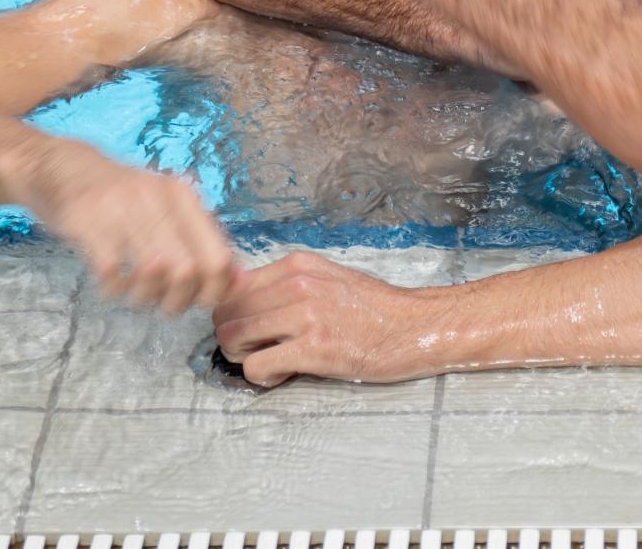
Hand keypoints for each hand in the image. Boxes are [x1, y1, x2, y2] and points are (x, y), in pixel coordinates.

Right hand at [0, 139, 237, 313]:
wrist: (59, 166)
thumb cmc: (119, 196)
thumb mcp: (165, 207)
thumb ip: (202, 241)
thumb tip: (241, 282)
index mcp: (183, 196)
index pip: (219, 256)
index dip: (215, 290)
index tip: (199, 300)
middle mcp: (157, 198)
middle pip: (188, 271)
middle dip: (179, 301)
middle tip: (164, 304)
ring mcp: (121, 207)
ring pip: (153, 272)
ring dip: (146, 298)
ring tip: (136, 295)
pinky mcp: (87, 221)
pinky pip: (112, 271)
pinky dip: (115, 290)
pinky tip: (111, 286)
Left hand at [212, 250, 440, 384]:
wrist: (414, 327)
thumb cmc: (374, 307)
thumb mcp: (328, 277)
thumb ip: (287, 283)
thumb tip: (243, 297)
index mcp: (298, 264)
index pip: (233, 287)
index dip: (233, 313)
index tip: (250, 329)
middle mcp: (297, 283)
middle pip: (227, 313)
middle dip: (233, 338)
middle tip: (256, 351)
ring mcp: (305, 315)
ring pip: (233, 338)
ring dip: (243, 357)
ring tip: (269, 362)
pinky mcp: (314, 349)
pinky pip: (256, 366)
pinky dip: (262, 377)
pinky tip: (283, 374)